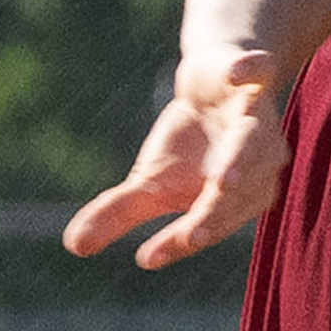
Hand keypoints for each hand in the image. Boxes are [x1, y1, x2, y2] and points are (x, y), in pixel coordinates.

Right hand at [59, 50, 283, 268]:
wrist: (213, 83)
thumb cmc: (188, 145)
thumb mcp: (151, 181)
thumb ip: (119, 214)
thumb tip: (72, 245)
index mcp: (235, 200)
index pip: (207, 225)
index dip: (178, 241)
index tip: (145, 258)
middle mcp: (256, 163)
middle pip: (238, 193)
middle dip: (216, 214)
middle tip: (191, 238)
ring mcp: (255, 117)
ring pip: (254, 141)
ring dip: (241, 160)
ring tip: (221, 182)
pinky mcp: (252, 76)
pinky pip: (258, 73)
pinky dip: (251, 72)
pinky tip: (237, 75)